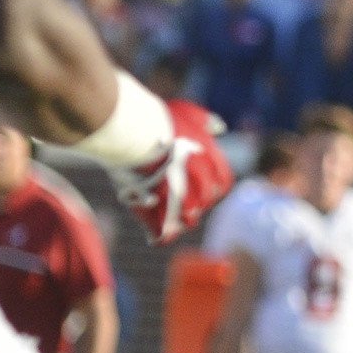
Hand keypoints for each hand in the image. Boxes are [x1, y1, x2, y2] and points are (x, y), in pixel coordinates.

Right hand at [113, 100, 230, 244]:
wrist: (131, 127)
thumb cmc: (157, 117)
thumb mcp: (188, 112)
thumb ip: (205, 121)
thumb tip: (218, 128)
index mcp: (210, 164)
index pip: (221, 184)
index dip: (212, 189)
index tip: (204, 189)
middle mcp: (199, 183)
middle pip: (203, 203)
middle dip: (195, 205)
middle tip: (182, 204)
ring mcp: (177, 197)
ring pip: (186, 221)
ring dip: (179, 222)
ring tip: (171, 222)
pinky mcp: (154, 209)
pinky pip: (161, 234)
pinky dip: (159, 238)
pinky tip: (155, 239)